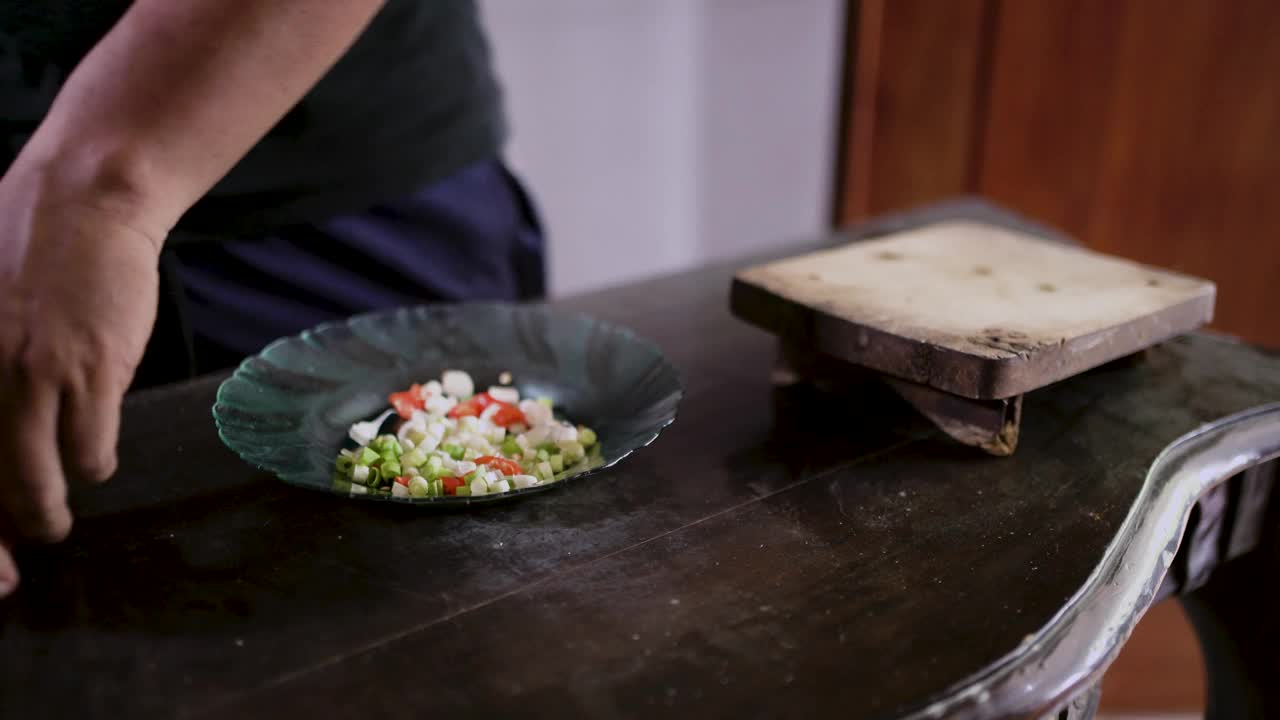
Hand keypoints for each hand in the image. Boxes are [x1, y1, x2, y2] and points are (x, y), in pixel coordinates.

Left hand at [0, 167, 163, 596]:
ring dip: (44, 513)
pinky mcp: (85, 374)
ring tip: (52, 522)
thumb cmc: (17, 262)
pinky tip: (93, 457)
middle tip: (10, 568)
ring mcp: (25, 379)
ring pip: (33, 484)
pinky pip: (89, 453)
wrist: (82, 207)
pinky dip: (92, 464)